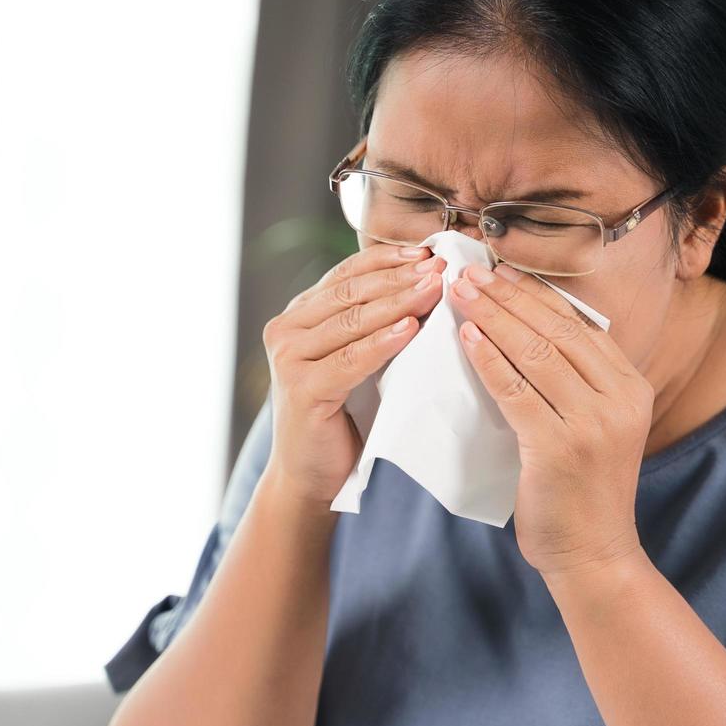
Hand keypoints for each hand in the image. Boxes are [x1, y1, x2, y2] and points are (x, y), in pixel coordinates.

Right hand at [260, 242, 446, 506]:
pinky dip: (383, 342)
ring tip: (434, 289)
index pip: (346, 274)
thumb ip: (368, 323)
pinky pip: (351, 359)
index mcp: (298, 315)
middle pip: (351, 292)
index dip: (388, 260)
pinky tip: (411, 329)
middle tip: (439, 267)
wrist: (309, 474)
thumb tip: (423, 280)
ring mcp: (289, 359)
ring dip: (398, 302)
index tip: (428, 251)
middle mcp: (286, 330)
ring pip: (353, 321)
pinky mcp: (302, 389)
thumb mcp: (352, 357)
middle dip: (399, 277)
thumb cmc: (339, 414)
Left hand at [449, 261, 652, 577]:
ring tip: (461, 293)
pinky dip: (489, 359)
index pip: (579, 324)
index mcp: (632, 387)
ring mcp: (592, 423)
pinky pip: (516, 390)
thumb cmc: (583, 492)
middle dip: (510, 295)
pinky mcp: (559, 447)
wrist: (594, 556)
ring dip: (493, 316)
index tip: (502, 269)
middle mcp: (620, 398)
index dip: (536, 292)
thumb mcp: (597, 426)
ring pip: (535, 352)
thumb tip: (528, 330)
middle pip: (556, 330)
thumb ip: (577, 383)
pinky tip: (466, 336)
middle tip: (471, 271)